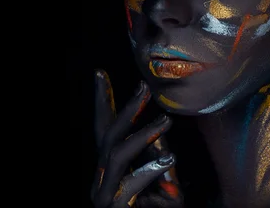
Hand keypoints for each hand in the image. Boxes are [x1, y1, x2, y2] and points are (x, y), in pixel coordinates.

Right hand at [91, 70, 181, 206]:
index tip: (100, 74)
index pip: (103, 130)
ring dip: (141, 135)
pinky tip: (170, 160)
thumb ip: (155, 158)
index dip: (101, 103)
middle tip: (143, 87)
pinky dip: (148, 171)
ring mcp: (105, 197)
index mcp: (110, 171)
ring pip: (115, 156)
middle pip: (107, 137)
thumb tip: (159, 129)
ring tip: (167, 121)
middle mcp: (102, 181)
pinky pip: (128, 187)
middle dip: (125, 110)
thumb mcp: (160, 183)